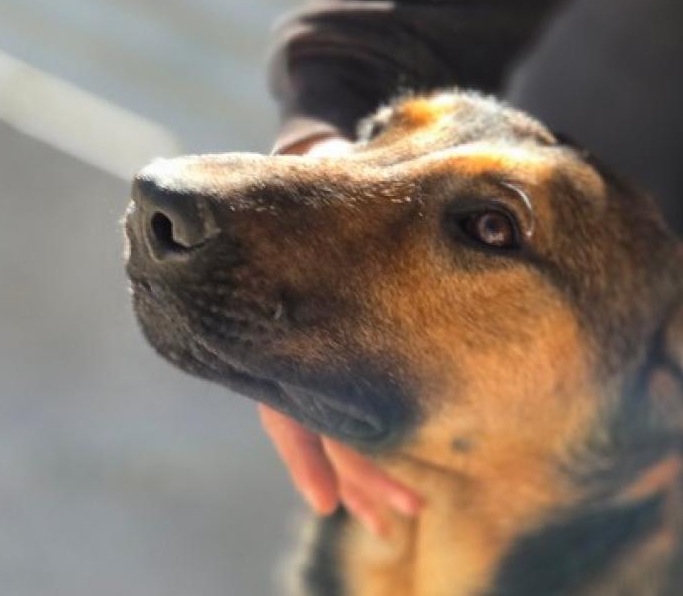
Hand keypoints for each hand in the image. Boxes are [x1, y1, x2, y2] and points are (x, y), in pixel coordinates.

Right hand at [260, 133, 423, 535]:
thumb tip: (327, 207)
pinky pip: (355, 398)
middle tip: (397, 515)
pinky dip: (377, 435)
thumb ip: (316, 214)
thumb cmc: (308, 177)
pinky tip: (404, 468)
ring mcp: (317, 344)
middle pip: (321, 425)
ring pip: (340, 422)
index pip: (284, 405)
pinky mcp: (345, 339)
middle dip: (358, 472)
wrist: (313, 168)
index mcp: (275, 319)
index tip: (328, 501)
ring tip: (407, 511)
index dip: (307, 453)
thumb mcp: (308, 188)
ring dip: (370, 469)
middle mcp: (291, 341)